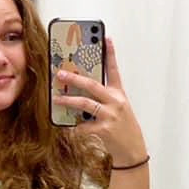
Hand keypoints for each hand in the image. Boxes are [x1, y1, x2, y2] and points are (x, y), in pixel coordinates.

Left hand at [53, 37, 147, 166]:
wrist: (132, 150)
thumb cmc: (122, 128)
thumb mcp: (117, 108)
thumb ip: (104, 98)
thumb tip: (81, 90)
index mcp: (119, 94)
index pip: (114, 70)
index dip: (110, 53)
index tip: (106, 38)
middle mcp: (115, 102)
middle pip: (92, 85)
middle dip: (74, 78)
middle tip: (60, 74)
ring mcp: (110, 115)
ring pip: (85, 104)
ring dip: (68, 101)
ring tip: (56, 99)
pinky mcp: (105, 130)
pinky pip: (83, 126)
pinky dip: (73, 127)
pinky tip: (67, 127)